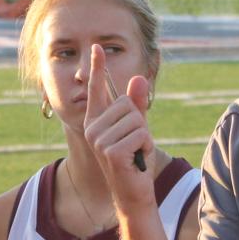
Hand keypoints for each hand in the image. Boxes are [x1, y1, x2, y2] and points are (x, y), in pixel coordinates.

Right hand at [82, 46, 155, 210]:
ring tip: (136, 152)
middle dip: (140, 123)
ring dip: (144, 136)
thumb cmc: (135, 159)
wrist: (133, 192)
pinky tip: (137, 159)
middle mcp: (92, 128)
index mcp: (96, 121)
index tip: (98, 47)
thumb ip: (137, 104)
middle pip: (128, 104)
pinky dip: (146, 146)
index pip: (98, 90)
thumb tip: (138, 77)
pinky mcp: (110, 151)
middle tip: (135, 144)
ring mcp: (99, 140)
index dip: (99, 68)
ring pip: (136, 119)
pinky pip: (140, 134)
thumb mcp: (138, 128)